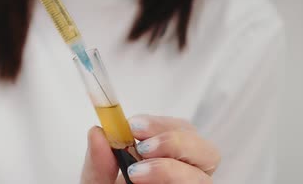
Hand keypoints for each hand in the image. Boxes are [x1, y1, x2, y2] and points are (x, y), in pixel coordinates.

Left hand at [81, 115, 220, 182]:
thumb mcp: (99, 181)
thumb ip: (98, 161)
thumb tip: (97, 133)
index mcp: (169, 156)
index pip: (182, 129)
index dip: (161, 124)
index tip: (134, 126)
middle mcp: (187, 174)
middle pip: (206, 150)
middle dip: (174, 142)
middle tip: (142, 149)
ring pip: (202, 178)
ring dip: (170, 169)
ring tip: (136, 175)